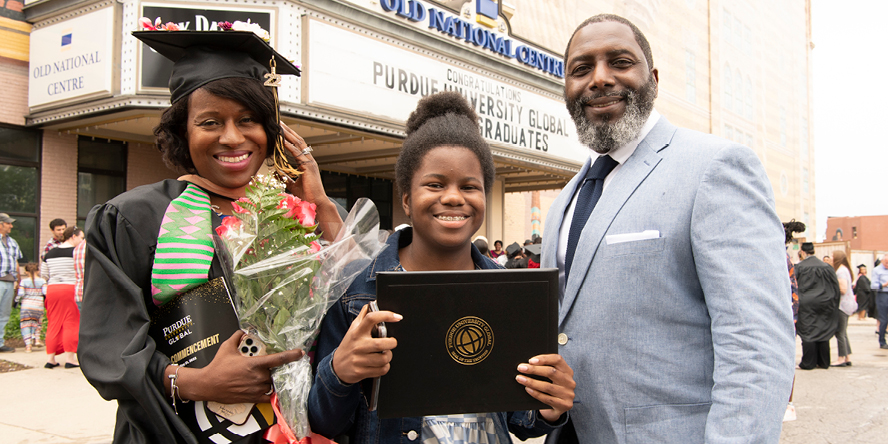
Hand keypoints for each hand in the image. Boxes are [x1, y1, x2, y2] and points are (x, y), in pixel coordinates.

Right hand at [174, 330, 303, 403]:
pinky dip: (267, 392)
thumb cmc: (217, 367)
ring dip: (267, 380)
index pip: (278, 359)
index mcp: (254, 364)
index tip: (300, 353)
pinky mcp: (252, 398)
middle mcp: (258, 377)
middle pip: (274, 372)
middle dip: (269, 370)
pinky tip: (262, 388)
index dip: (291, 355)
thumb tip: (242, 331)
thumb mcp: (227, 347)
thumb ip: (237, 337)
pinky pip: (267, 396)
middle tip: (260, 368)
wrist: (207, 384)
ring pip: (270, 384)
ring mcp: (256, 388)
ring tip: (256, 377)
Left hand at [279, 122, 326, 205]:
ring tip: (279, 126)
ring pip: (298, 144)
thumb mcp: (292, 184)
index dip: (288, 137)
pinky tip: (281, 140)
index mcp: (306, 163)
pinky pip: (297, 153)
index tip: (280, 129)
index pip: (297, 146)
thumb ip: (286, 177)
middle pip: (297, 141)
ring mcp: (310, 162)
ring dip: (287, 134)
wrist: (316, 203)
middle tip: (279, 122)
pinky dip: (289, 145)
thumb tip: (277, 173)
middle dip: (288, 131)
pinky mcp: (308, 166)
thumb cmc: (307, 196)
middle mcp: (309, 160)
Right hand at [331, 304, 401, 383]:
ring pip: (383, 358)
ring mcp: (359, 359)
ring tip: (385, 354)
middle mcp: (358, 345)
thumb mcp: (352, 330)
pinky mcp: (361, 371)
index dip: (386, 315)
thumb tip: (369, 305)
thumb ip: (362, 317)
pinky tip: (381, 364)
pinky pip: (381, 370)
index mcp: (357, 332)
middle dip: (392, 343)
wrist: (337, 367)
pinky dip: (385, 367)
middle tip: (391, 342)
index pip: (371, 318)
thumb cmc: (348, 346)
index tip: (397, 317)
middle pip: (381, 344)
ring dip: (389, 356)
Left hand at [515, 354, 575, 422]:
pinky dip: (535, 393)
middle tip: (521, 368)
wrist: (556, 410)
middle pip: (551, 372)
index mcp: (567, 371)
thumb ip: (544, 370)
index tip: (530, 360)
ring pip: (547, 386)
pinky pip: (547, 398)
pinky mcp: (565, 405)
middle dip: (534, 369)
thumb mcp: (551, 378)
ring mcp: (568, 394)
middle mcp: (570, 382)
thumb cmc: (551, 390)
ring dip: (531, 382)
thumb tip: (527, 364)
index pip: (557, 360)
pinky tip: (527, 389)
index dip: (544, 358)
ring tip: (520, 378)